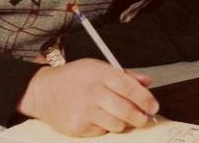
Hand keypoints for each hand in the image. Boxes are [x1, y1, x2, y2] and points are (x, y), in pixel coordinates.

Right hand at [17, 58, 158, 136]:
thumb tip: (146, 81)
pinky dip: (105, 127)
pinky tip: (99, 118)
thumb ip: (124, 75)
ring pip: (117, 124)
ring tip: (121, 117)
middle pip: (125, 110)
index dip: (144, 98)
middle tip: (145, 118)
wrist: (45, 91)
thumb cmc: (74, 77)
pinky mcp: (78, 128)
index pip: (128, 86)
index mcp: (100, 74)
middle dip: (140, 117)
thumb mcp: (98, 67)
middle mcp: (93, 92)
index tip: (154, 105)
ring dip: (124, 123)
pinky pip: (102, 132)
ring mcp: (85, 111)